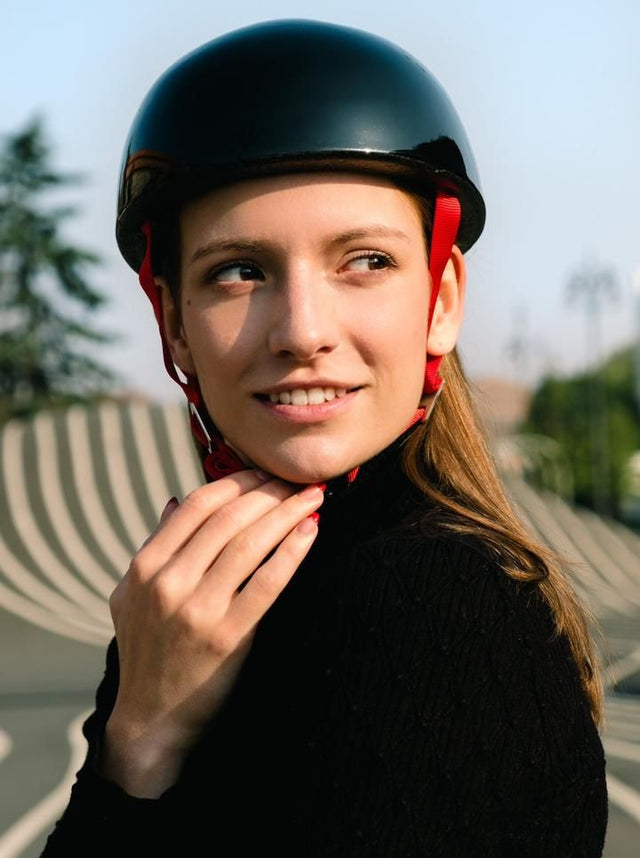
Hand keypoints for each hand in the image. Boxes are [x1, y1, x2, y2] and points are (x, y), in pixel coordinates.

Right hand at [102, 470, 322, 796]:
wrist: (151, 719)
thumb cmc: (146, 651)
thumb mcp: (131, 595)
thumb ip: (154, 546)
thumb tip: (177, 501)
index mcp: (145, 566)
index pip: (198, 506)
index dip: (236, 481)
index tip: (264, 473)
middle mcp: (168, 582)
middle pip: (229, 518)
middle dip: (269, 491)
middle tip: (297, 480)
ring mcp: (198, 610)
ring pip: (250, 543)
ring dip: (286, 513)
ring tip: (313, 497)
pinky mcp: (228, 636)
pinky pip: (267, 583)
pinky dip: (291, 552)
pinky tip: (310, 532)